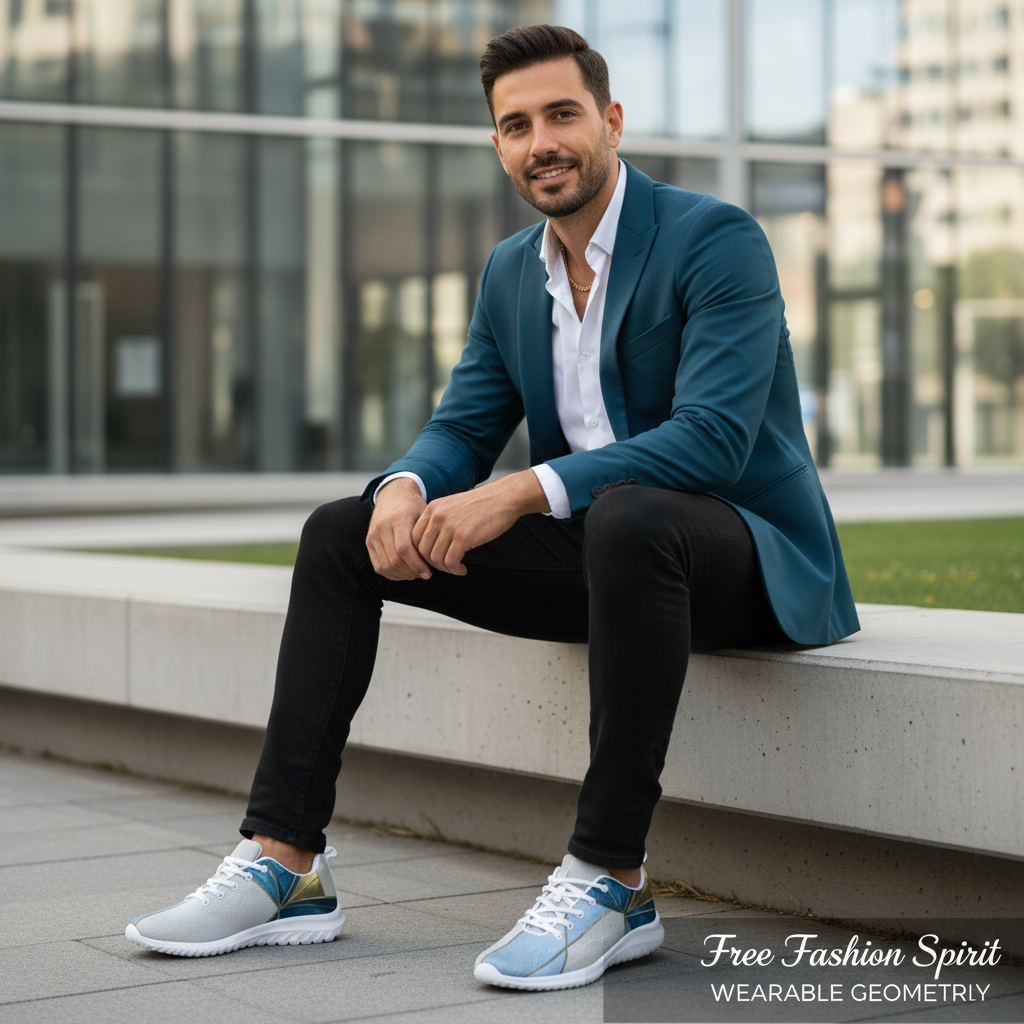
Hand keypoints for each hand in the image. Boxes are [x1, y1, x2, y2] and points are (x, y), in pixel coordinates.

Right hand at [366, 478, 432, 580]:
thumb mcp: (424, 514)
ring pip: (386, 566)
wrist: (392, 495)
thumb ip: (427, 535)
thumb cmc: (413, 506)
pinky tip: (404, 572)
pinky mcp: (369, 542)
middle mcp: (382, 527)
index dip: (417, 565)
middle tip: (424, 574)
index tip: (428, 573)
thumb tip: (436, 560)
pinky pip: (378, 566)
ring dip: (402, 575)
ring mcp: (373, 536)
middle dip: (411, 572)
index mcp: (398, 518)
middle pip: (394, 560)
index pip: (404, 548)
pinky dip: (391, 574)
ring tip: (415, 573)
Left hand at [412, 470, 549, 575]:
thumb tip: (432, 543)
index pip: (414, 536)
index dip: (421, 552)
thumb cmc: (483, 504)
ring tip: (455, 568)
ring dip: (445, 569)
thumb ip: (440, 520)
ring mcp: (449, 526)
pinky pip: (450, 562)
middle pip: (422, 549)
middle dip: (432, 563)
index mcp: (433, 508)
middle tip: (445, 567)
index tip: (432, 559)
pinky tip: (462, 569)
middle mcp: (437, 516)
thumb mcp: (454, 506)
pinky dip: (455, 570)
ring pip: (435, 558)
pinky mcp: (462, 537)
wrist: (504, 498)